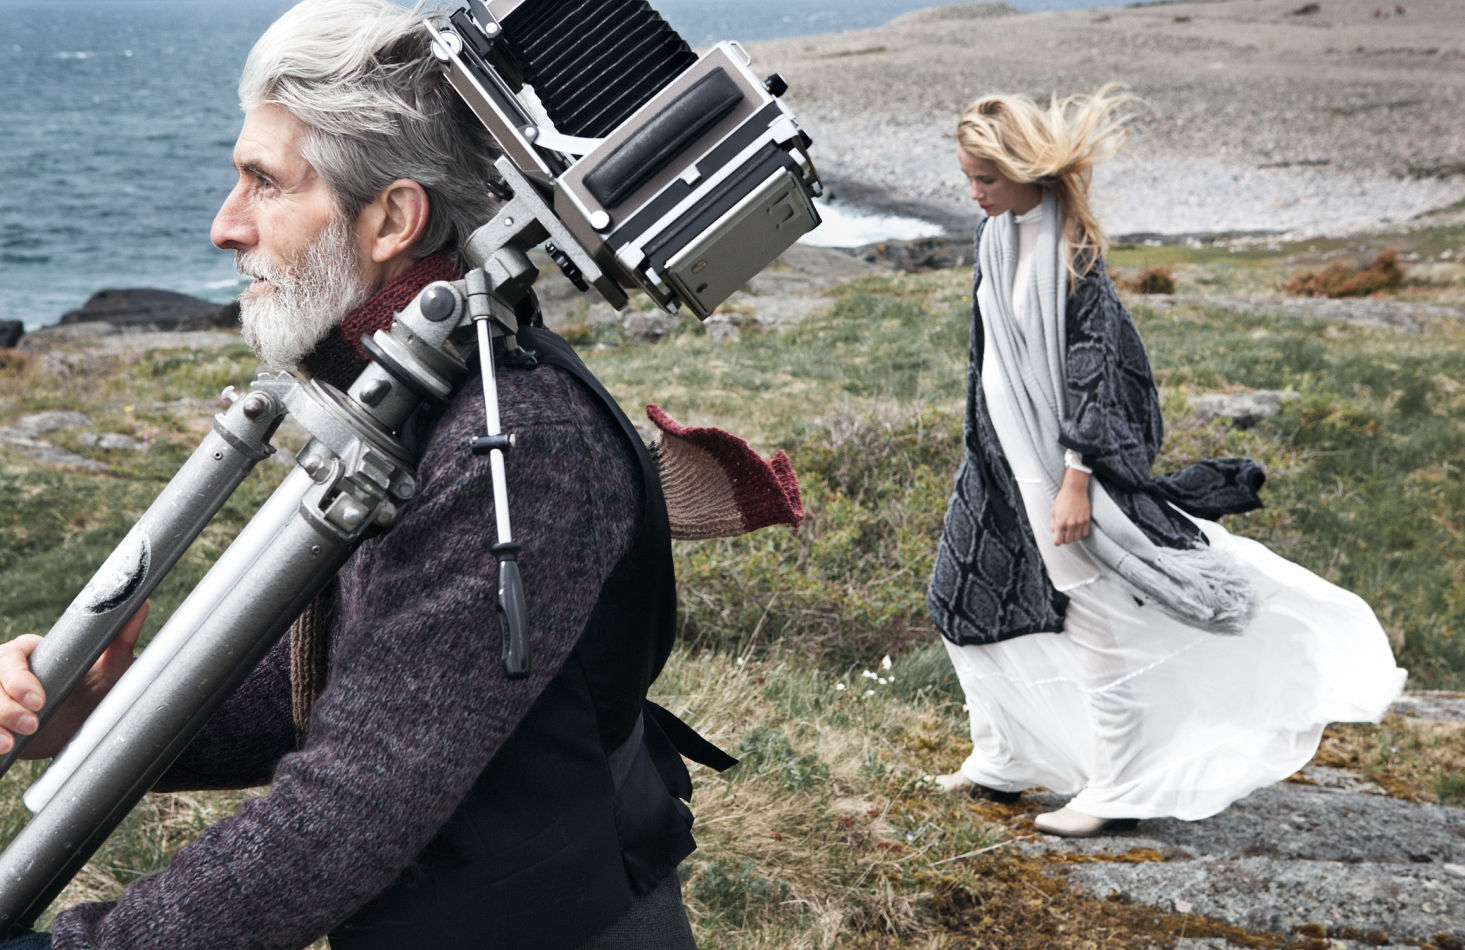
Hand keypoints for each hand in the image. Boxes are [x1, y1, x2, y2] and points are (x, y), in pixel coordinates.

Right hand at [0, 602, 146, 757]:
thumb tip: (142, 601)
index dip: (19, 679)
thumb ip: (121, 637)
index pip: (11, 657)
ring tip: (11, 743)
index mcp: (30, 651)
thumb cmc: (100, 686)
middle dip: (7, 706)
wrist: (90, 724)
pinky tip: (2, 748)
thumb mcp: (112, 665)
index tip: (40, 700)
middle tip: (33, 724)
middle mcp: (7, 672)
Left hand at [1050, 469, 1091, 546]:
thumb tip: (1055, 534)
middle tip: (1064, 536)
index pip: (1058, 541)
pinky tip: (1078, 529)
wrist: (1074, 490)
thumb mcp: (1053, 511)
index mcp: (1060, 522)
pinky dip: (1081, 534)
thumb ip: (1053, 524)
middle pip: (1068, 541)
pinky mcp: (1086, 520)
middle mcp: (1070, 524)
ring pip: (1077, 538)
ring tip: (1071, 533)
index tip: (1057, 541)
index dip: (1057, 543)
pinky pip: (1085, 533)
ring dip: (1073, 538)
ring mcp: (1079, 522)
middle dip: (1065, 540)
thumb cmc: (1062, 500)